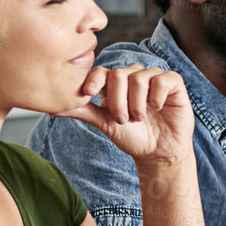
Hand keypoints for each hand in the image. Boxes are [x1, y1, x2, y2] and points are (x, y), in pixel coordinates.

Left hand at [54, 65, 193, 167]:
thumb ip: (83, 111)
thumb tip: (51, 107)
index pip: (102, 71)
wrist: (158, 153)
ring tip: (140, 118)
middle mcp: (134, 77)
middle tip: (123, 120)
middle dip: (118, 101)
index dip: (95, 80)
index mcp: (115, 84)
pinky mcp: (174, 83)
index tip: (89, 94)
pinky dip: (156, 96)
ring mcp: (154, 78)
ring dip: (137, 103)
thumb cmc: (132, 138)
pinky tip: (157, 108)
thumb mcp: (104, 124)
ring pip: (139, 78)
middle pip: (119, 75)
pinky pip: (161, 79)